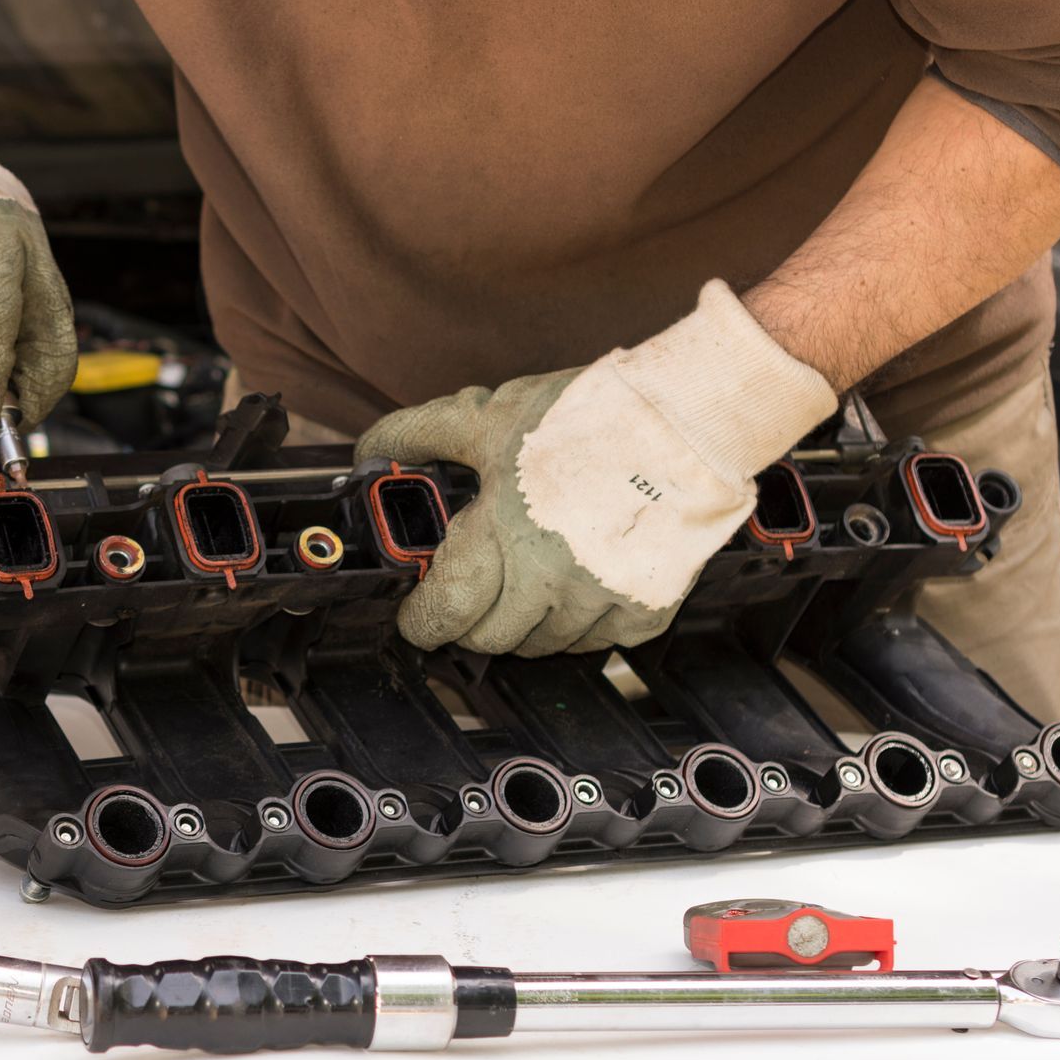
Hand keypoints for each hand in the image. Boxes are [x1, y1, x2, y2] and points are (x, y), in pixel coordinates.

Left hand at [357, 281, 837, 655]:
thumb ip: (420, 435)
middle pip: (489, 638)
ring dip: (523, 623)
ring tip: (526, 577)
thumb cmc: (590, 413)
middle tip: (471, 591)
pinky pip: (593, 643)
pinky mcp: (644, 611)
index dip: (422, 621)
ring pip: (540, 646)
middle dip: (470, 619)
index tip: (416, 616)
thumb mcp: (488, 416)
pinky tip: (575, 583)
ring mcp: (601, 601)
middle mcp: (551, 580)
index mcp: (504, 534)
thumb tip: (368, 448)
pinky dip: (576, 623)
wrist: (692, 418)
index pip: (446, 612)